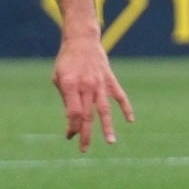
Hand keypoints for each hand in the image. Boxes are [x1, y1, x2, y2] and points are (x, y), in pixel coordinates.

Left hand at [51, 34, 133, 151]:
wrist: (81, 39)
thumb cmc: (66, 61)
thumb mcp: (58, 78)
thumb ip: (66, 99)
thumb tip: (73, 121)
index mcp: (70, 85)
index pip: (73, 113)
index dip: (72, 127)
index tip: (70, 136)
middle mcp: (86, 85)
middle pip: (87, 115)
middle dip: (85, 134)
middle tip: (84, 149)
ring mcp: (100, 83)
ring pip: (105, 110)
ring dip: (108, 127)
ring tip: (111, 142)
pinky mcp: (110, 80)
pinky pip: (120, 96)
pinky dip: (126, 108)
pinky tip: (130, 120)